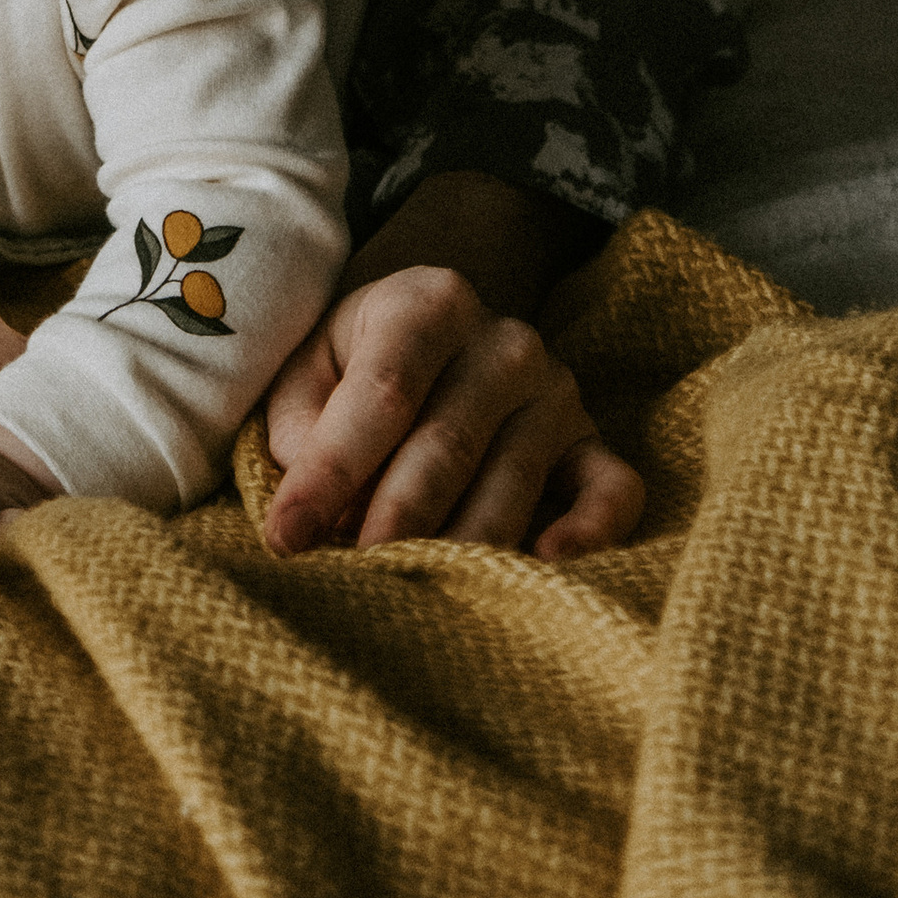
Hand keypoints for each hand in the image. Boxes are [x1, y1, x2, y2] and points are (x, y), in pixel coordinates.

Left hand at [263, 184, 643, 563]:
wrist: (434, 343)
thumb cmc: (354, 365)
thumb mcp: (309, 369)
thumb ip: (300, 423)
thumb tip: (315, 496)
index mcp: (430, 302)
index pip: (381, 395)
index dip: (330, 471)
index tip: (285, 537)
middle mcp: (506, 341)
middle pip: (447, 446)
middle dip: (392, 521)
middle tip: (350, 580)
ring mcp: (558, 393)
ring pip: (512, 483)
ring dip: (459, 547)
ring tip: (411, 594)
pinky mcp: (593, 445)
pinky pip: (612, 491)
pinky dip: (590, 532)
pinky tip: (543, 566)